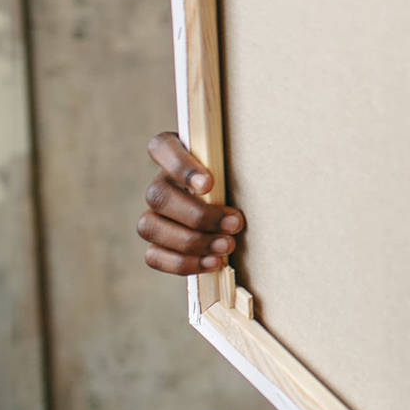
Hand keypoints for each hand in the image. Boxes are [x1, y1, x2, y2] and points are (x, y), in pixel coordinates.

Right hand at [137, 132, 244, 274]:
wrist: (235, 205)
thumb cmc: (238, 181)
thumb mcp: (236, 166)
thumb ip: (234, 165)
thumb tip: (260, 176)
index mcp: (175, 155)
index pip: (161, 147)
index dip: (181, 167)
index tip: (209, 184)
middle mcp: (160, 182)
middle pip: (158, 196)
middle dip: (198, 215)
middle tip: (235, 223)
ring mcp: (154, 212)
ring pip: (149, 227)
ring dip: (191, 242)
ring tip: (226, 246)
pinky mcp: (156, 241)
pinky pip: (153, 256)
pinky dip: (184, 262)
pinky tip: (213, 262)